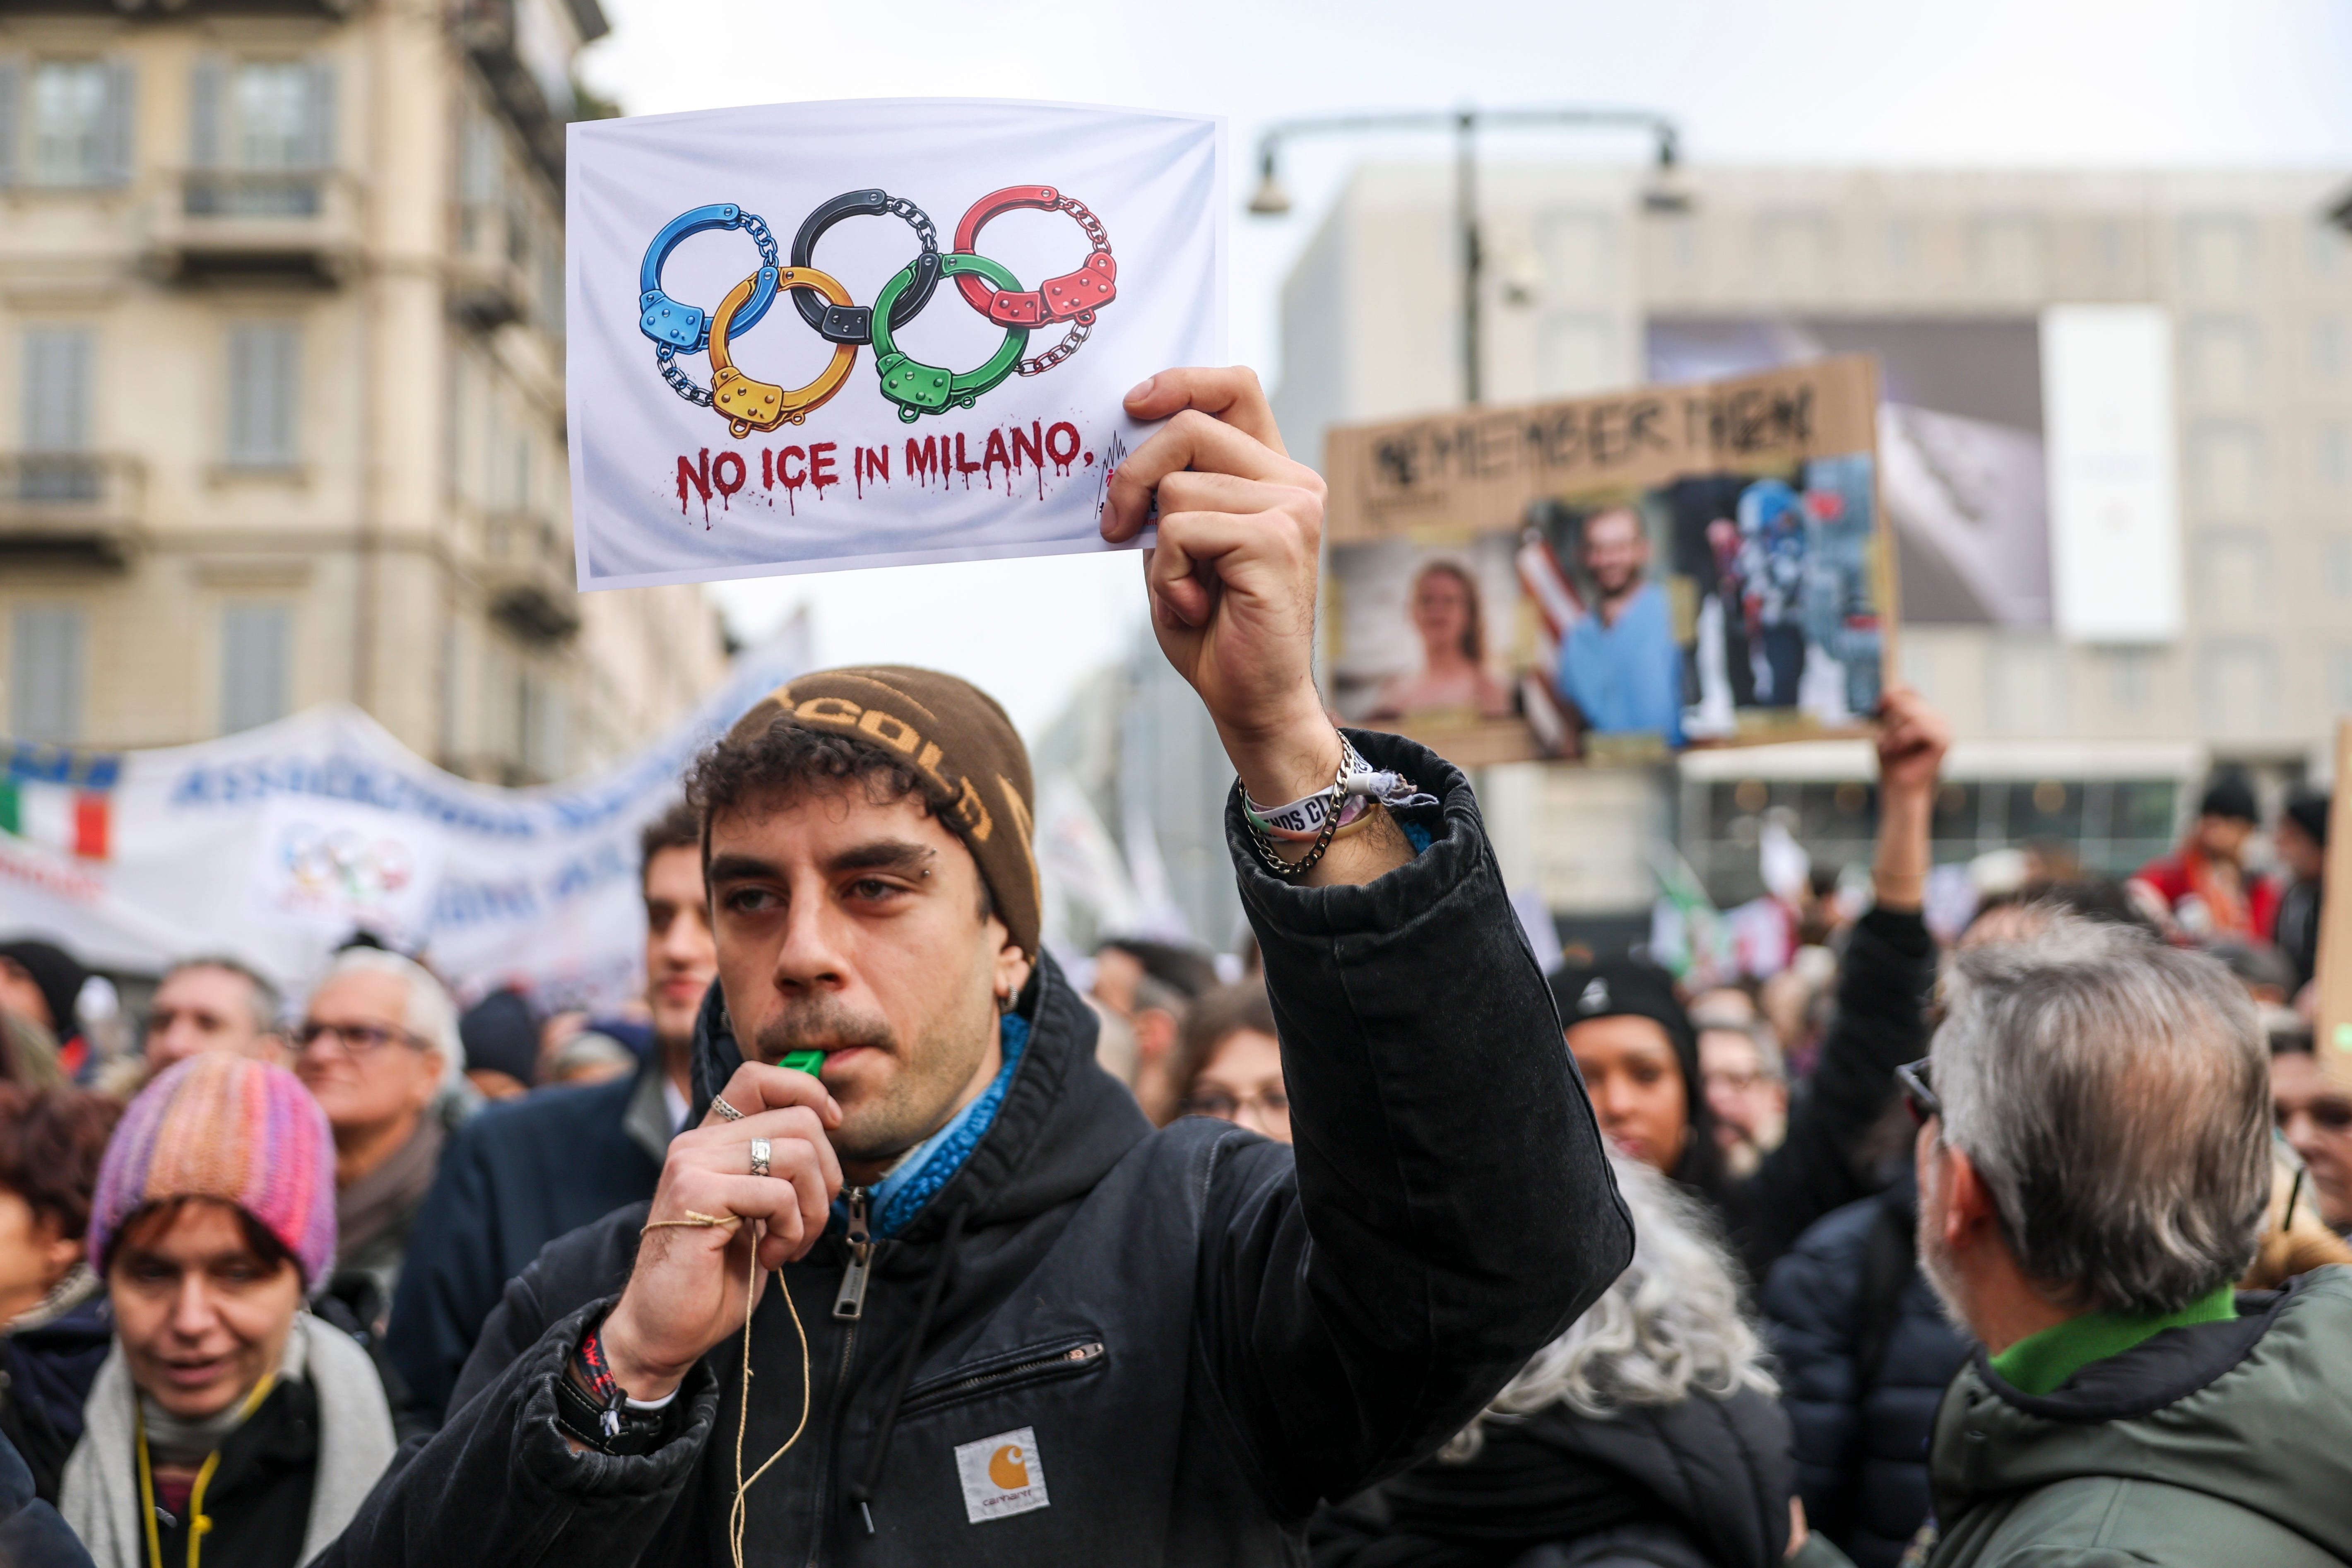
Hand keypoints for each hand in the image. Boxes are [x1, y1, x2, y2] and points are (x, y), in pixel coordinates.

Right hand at [597, 1064, 842, 1399]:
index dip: (807, 1093)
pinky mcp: (696, 1194)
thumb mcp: (756, 1208)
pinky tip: (768, 1257)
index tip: (831, 1130)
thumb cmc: (714, 1273)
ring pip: (797, 1154)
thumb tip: (828, 1126)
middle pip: (799, 1120)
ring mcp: (692, 1164)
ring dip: (812, 1211)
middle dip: (827, 1178)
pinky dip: (791, 1231)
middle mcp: (697, 1143)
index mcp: (711, 1140)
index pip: (759, 1077)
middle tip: (809, 1224)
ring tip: (788, 1244)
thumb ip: (777, 1166)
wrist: (665, 1329)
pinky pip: (778, 1193)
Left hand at [1102, 368, 1335, 806]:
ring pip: (1178, 487)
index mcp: (1272, 473)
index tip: (1133, 405)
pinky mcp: (1277, 540)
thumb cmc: (1213, 627)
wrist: (1251, 700)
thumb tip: (1121, 441)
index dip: (1182, 381)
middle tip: (1116, 527)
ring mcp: (1293, 507)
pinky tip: (1195, 607)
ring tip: (1183, 591)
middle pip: (1190, 427)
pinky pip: (1182, 530)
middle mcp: (1293, 481)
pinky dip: (1168, 576)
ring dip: (1156, 549)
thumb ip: (1167, 493)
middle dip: (1133, 476)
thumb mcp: (1178, 544)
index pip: (1235, 387)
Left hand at [1873, 685, 1949, 797]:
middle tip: (1887, 741)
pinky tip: (1898, 749)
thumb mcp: (1885, 731)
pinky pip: (1918, 727)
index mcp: (1926, 713)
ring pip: (1912, 714)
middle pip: (1907, 701)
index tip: (1876, 708)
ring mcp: (1945, 729)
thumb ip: (1889, 711)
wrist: (1899, 788)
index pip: (1908, 690)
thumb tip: (1888, 691)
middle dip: (1891, 720)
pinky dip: (1903, 738)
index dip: (1890, 695)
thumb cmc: (1891, 762)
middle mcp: (1938, 718)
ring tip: (1892, 747)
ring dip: (1895, 732)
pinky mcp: (1944, 741)